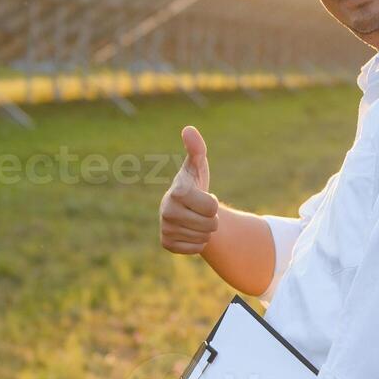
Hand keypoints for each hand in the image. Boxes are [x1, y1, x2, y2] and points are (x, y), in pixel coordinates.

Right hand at [159, 125, 218, 254]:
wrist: (183, 208)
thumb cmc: (194, 184)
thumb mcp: (197, 166)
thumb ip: (197, 148)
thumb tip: (188, 129)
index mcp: (177, 191)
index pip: (212, 206)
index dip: (213, 203)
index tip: (203, 197)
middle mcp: (167, 210)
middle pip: (211, 224)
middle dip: (211, 218)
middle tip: (201, 211)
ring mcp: (165, 228)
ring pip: (204, 237)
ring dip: (205, 230)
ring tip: (195, 220)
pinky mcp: (167, 244)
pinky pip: (195, 249)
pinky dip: (197, 242)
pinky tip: (189, 231)